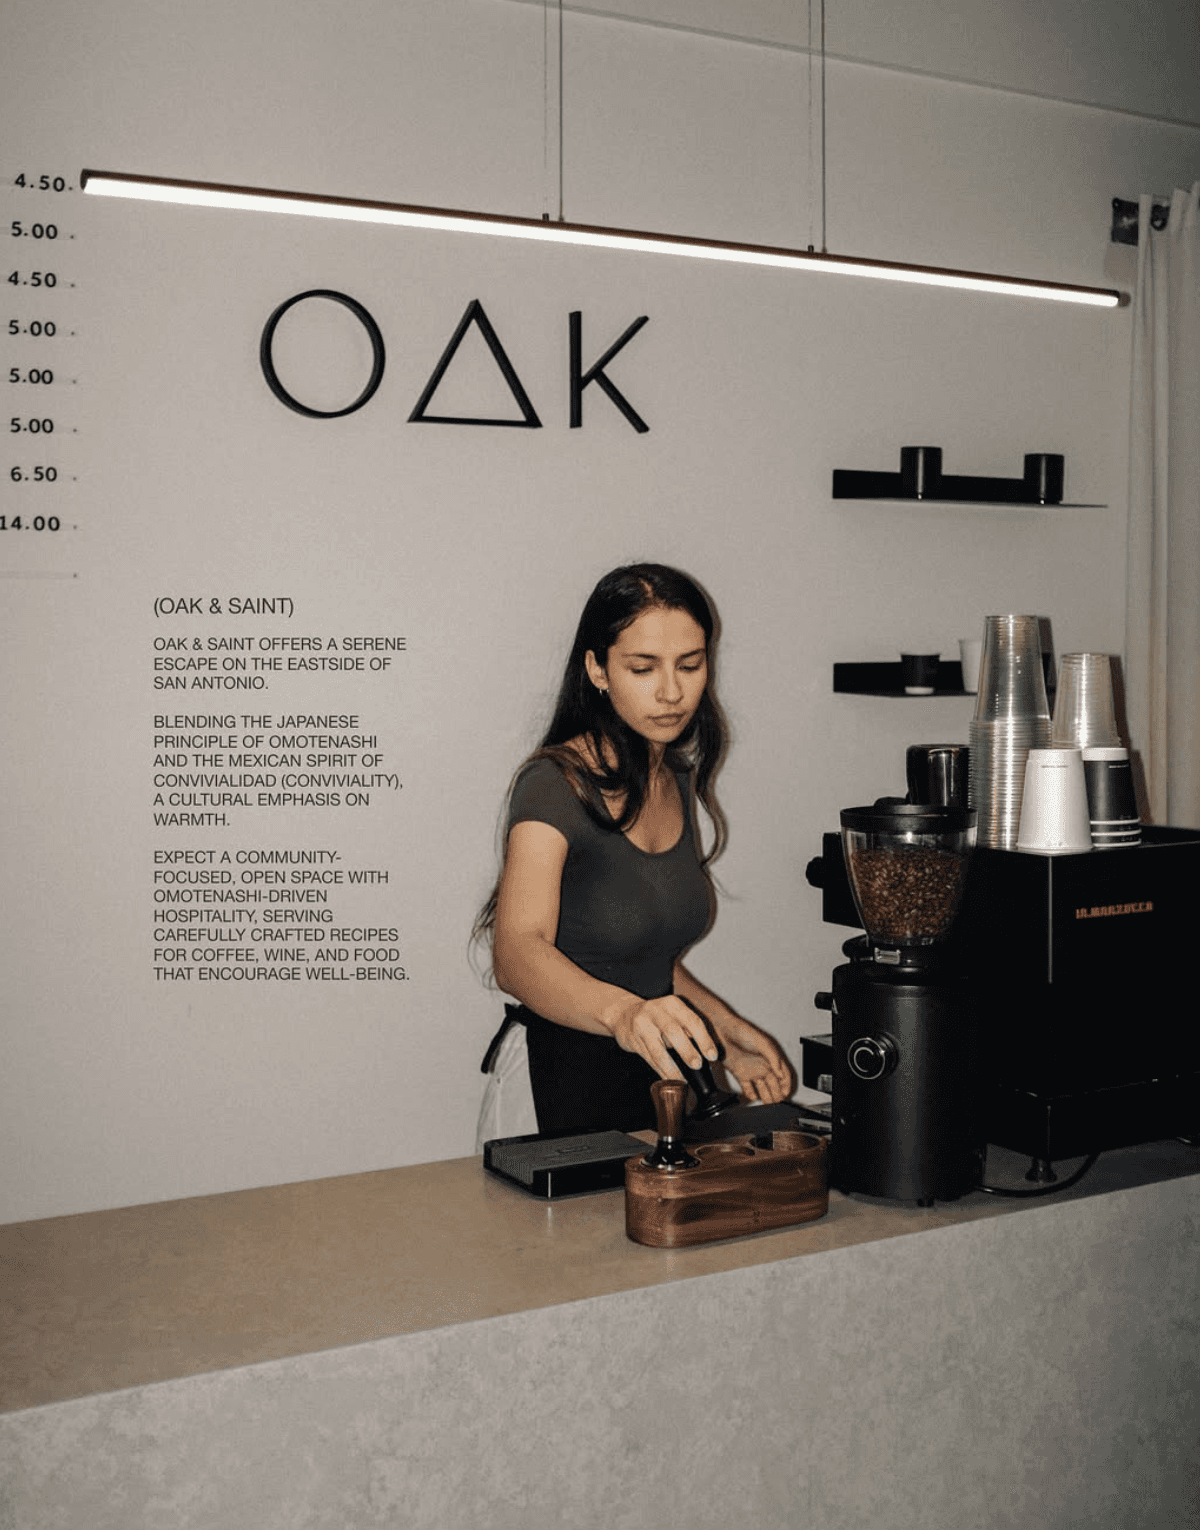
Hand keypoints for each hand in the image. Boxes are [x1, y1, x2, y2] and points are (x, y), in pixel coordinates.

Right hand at [607, 994, 721, 1082]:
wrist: (623, 1014)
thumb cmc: (655, 1017)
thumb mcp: (673, 1015)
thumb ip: (688, 1029)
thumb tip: (707, 1052)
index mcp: (672, 1004)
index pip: (692, 1021)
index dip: (704, 1039)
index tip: (711, 1055)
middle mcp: (656, 1011)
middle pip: (673, 1031)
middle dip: (687, 1050)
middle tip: (697, 1064)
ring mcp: (642, 1025)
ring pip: (658, 1050)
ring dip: (672, 1068)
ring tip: (682, 1080)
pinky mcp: (632, 1039)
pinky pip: (649, 1059)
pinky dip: (660, 1071)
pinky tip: (668, 1079)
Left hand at [709, 1015, 792, 1103]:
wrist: (723, 1030)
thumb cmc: (743, 1031)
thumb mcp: (763, 1043)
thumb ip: (773, 1058)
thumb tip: (781, 1073)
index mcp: (770, 1057)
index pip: (783, 1074)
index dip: (786, 1085)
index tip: (786, 1095)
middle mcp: (762, 1064)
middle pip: (774, 1083)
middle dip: (777, 1094)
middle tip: (777, 1103)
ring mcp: (751, 1069)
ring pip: (762, 1087)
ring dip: (765, 1096)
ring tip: (767, 1104)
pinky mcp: (739, 1072)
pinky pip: (747, 1087)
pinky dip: (750, 1094)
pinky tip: (752, 1098)